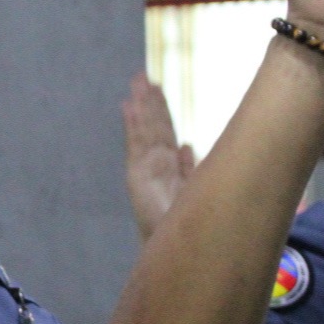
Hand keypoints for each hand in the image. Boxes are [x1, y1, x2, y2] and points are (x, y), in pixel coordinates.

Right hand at [123, 72, 194, 241]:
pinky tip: (128, 106)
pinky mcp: (137, 176)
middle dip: (148, 101)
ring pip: (144, 130)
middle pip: (152, 126)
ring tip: (136, 83)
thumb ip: (189, 168)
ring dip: (139, 106)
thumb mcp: (195, 190)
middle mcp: (156, 164)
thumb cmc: (188, 224)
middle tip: (142, 76)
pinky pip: (136, 144)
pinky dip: (132, 124)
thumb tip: (187, 144)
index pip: (164, 131)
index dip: (160, 110)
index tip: (157, 88)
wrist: (179, 247)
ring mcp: (145, 169)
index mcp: (170, 166)